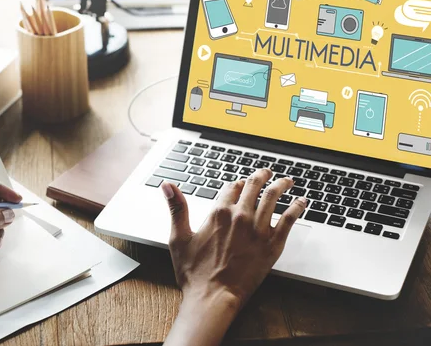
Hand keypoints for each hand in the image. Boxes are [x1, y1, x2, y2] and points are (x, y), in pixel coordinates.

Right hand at [162, 169, 306, 345]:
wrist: (213, 297)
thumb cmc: (194, 273)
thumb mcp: (179, 237)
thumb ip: (177, 208)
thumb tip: (167, 185)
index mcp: (218, 213)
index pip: (231, 187)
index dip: (236, 183)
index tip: (240, 183)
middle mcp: (240, 216)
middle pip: (254, 186)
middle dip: (261, 176)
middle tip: (267, 173)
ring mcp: (258, 230)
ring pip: (273, 197)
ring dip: (281, 185)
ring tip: (287, 181)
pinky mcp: (272, 244)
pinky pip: (289, 219)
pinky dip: (297, 207)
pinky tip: (302, 202)